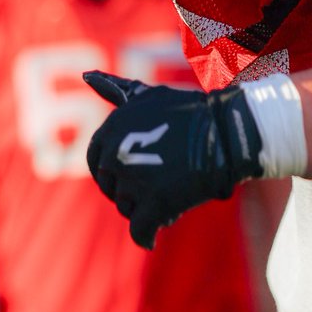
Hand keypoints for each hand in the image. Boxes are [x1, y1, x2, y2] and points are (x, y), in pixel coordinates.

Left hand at [84, 71, 262, 248]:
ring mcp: (134, 180)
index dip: (111, 171)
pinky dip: (146, 236)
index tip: (129, 175)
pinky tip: (154, 235)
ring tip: (170, 195)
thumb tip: (85, 75)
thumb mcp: (147, 95)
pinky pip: (140, 231)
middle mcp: (116, 155)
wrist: (226, 132)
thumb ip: (114, 89)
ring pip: (127, 208)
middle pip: (112, 187)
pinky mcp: (155, 203)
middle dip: (130, 189)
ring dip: (145, 208)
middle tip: (157, 184)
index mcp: (111, 130)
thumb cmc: (188, 112)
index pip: (96, 161)